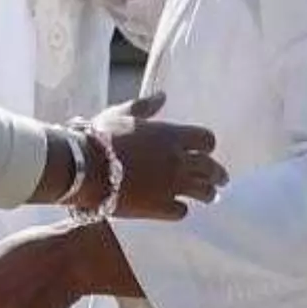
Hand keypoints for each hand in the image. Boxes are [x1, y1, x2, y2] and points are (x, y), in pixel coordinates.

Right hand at [80, 91, 225, 219]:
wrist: (84, 168)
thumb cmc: (100, 136)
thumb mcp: (121, 114)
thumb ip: (145, 106)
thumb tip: (162, 96)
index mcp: (171, 135)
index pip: (206, 140)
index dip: (207, 145)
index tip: (206, 149)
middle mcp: (178, 161)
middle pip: (211, 169)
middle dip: (218, 174)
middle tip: (221, 179)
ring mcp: (171, 186)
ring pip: (203, 192)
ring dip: (207, 193)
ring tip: (208, 196)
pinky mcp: (159, 208)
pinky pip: (181, 211)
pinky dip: (181, 208)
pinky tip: (178, 207)